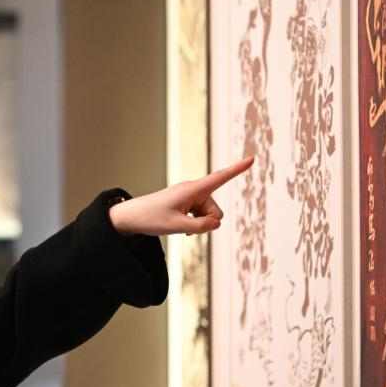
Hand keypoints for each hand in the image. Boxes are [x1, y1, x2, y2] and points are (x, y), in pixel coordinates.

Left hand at [108, 156, 254, 236]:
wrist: (132, 217)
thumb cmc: (152, 218)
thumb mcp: (177, 225)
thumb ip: (200, 226)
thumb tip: (217, 223)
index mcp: (192, 189)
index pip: (220, 178)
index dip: (237, 169)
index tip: (252, 158)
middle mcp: (194, 190)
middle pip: (216, 210)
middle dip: (207, 222)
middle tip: (186, 227)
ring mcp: (191, 198)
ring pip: (209, 216)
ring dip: (199, 225)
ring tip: (180, 226)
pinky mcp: (187, 204)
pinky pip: (201, 217)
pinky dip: (195, 225)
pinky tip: (182, 228)